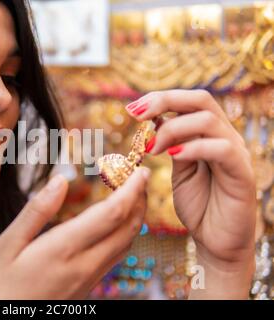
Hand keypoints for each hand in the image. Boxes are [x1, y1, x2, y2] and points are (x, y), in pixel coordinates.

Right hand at [0, 168, 149, 298]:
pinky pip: (117, 255)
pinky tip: (117, 223)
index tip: (141, 172)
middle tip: (141, 178)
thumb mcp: (8, 244)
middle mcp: (85, 264)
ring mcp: (90, 277)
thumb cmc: (1, 284)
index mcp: (64, 248)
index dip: (131, 190)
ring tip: (133, 195)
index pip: (111, 214)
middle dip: (140, 200)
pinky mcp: (89, 285)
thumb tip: (60, 180)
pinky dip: (126, 233)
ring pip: (126, 243)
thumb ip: (36, 211)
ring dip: (136, 216)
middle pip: (127, 228)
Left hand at [125, 90, 256, 298]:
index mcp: (210, 133)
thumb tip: (156, 119)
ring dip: (173, 128)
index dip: (160, 98)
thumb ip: (172, 144)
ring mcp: (236, 154)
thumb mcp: (179, 170)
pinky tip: (172, 155)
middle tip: (136, 114)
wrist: (217, 240)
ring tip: (152, 148)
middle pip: (201, 99)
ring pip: (208, 120)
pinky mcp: (242, 174)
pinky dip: (193, 148)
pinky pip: (221, 150)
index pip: (189, 100)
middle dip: (165, 101)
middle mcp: (226, 136)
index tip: (132, 108)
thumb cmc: (199, 204)